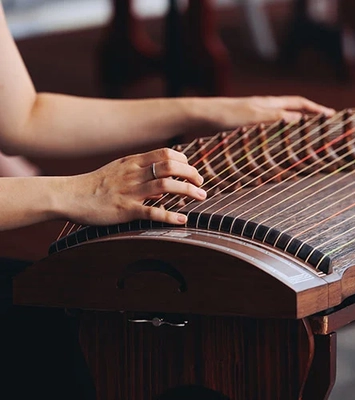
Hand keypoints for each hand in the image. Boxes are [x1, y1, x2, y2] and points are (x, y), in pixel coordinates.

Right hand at [64, 148, 205, 225]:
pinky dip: (170, 216)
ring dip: (188, 190)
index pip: (166, 153)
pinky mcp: (125, 210)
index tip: (191, 169)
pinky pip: (152, 212)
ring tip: (201, 196)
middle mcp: (135, 173)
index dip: (184, 160)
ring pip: (166, 185)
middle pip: (171, 166)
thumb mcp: (119, 170)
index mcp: (133, 162)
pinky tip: (182, 220)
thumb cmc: (96, 184)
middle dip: (192, 173)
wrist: (70, 195)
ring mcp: (131, 191)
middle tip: (201, 183)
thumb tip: (163, 182)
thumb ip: (140, 172)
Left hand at [202, 95, 335, 130]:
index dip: (315, 109)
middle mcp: (264, 109)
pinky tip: (275, 148)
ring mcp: (254, 118)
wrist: (200, 117)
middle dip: (308, 118)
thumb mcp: (253, 116)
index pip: (299, 103)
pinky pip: (267, 132)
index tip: (331, 116)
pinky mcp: (245, 128)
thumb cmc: (226, 114)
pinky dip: (276, 137)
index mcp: (269, 103)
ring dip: (293, 129)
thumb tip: (300, 119)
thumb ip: (276, 117)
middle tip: (321, 129)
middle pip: (292, 111)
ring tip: (303, 141)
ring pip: (280, 122)